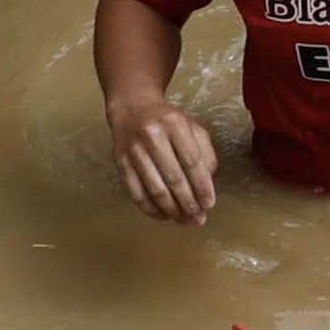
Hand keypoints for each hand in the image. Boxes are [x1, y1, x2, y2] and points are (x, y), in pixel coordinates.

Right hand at [110, 93, 220, 224]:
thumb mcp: (192, 128)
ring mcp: (134, 150)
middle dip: (188, 203)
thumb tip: (208, 185)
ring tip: (184, 221)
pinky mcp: (120, 163)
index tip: (209, 203)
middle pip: (174, 177)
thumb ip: (205, 153)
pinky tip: (163, 216)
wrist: (132, 108)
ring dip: (171, 210)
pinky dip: (151, 209)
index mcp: (175, 124)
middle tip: (199, 219)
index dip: (202, 186)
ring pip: (154, 188)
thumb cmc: (167, 121)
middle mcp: (152, 136)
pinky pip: (136, 193)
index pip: (192, 161)